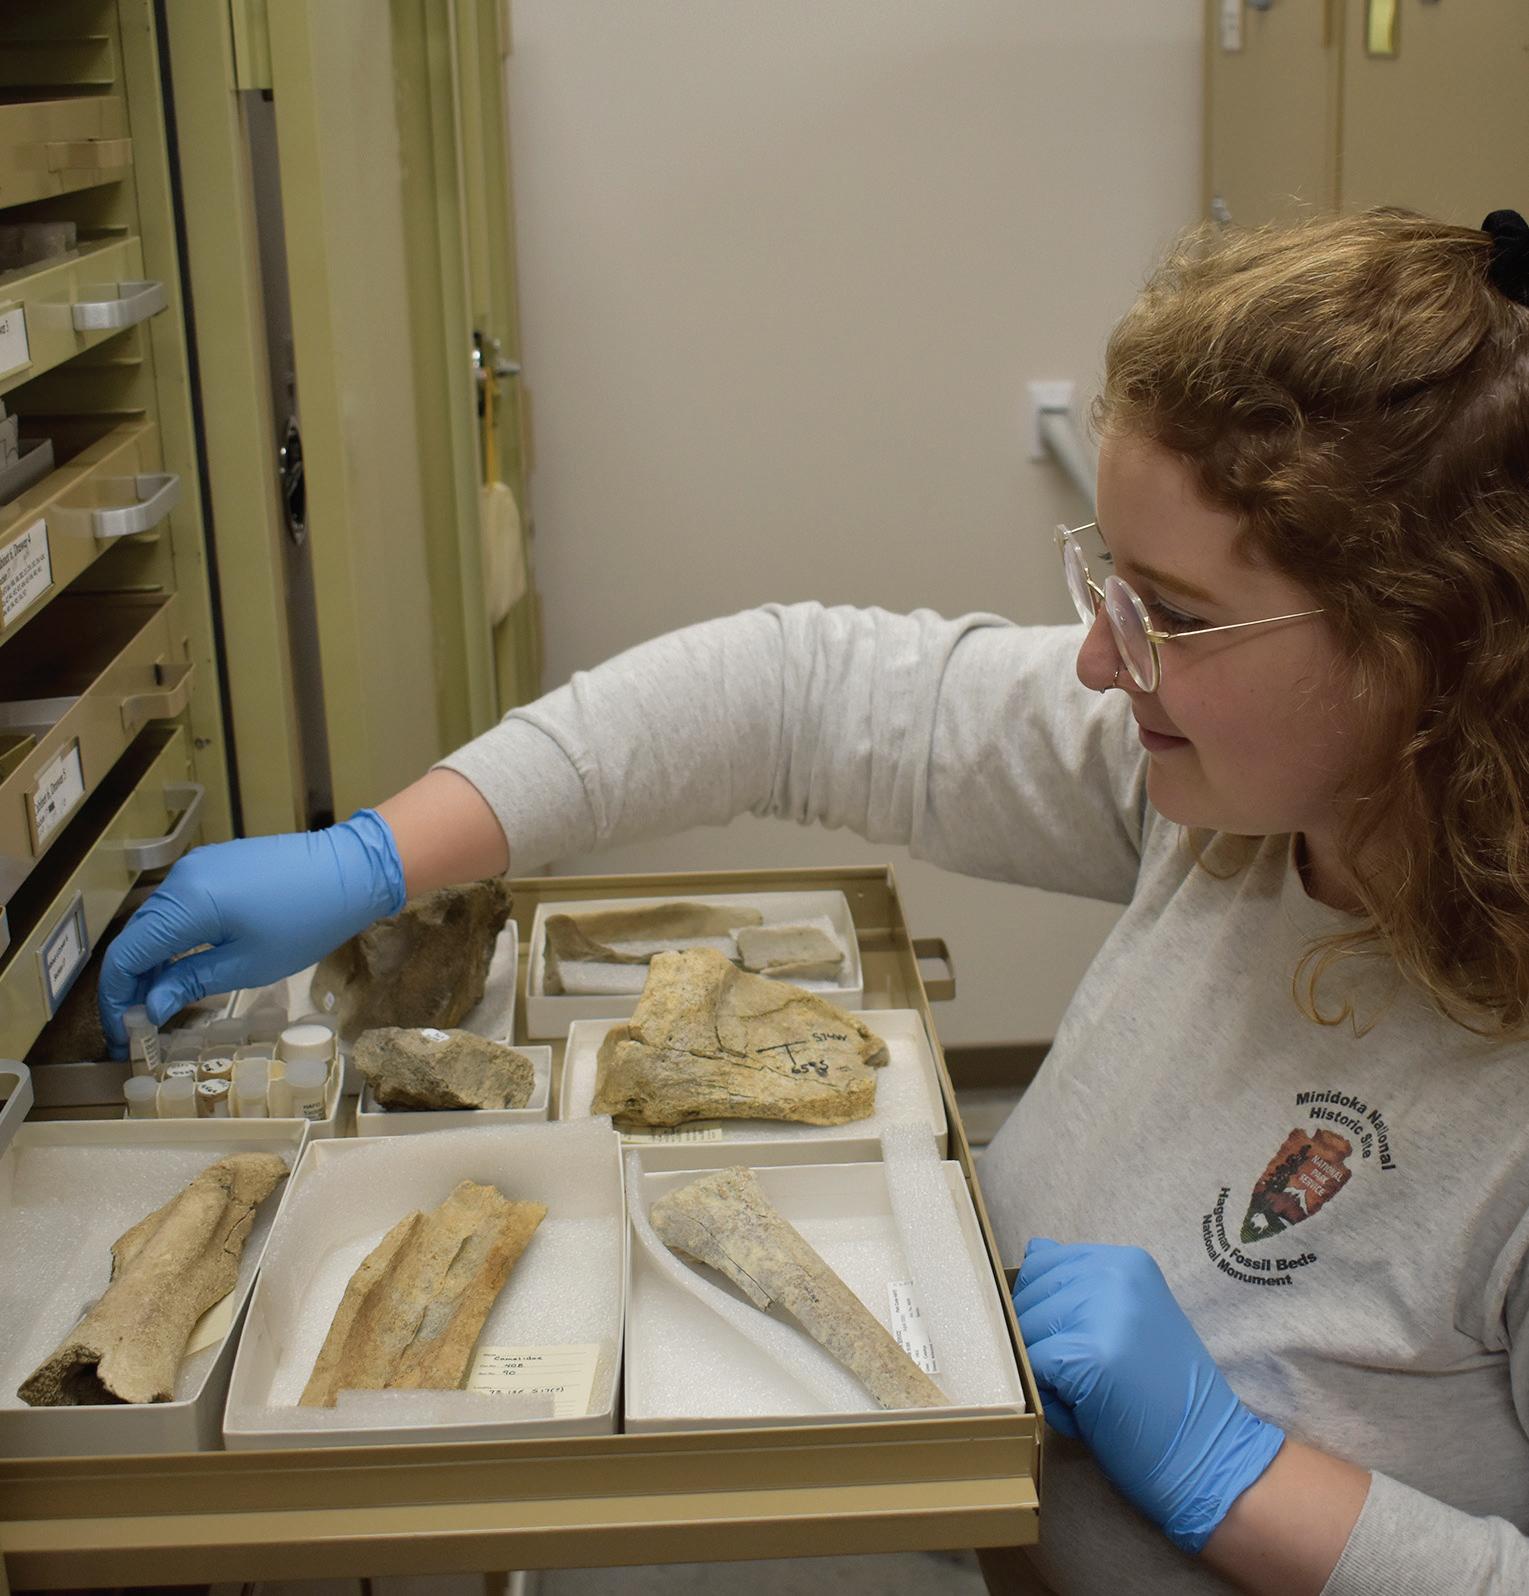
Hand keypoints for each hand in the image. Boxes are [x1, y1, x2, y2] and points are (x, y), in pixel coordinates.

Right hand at [98, 808, 405, 1053]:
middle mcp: (181, 878)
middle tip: (139, 1027)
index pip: (126, 956)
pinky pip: (179, 906)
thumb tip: (149, 1008)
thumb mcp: (247, 964)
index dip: (117, 999)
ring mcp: (198, 866)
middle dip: (131, 984)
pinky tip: (183, 967)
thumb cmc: (306, 921)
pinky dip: (173, 938)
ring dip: (152, 962)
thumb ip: (190, 982)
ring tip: (161, 1003)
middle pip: (136, 938)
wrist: (351, 871)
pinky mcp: (216, 865)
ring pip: (156, 922)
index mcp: (184, 903)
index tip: (123, 1035)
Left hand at [1012, 1238, 1284, 1554]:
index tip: (1079, 1343)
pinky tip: (1089, 1413)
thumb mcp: (1125, 1318)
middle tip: (1094, 1378)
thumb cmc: (1160, 1395)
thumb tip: (1033, 1250)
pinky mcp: (1090, 1356)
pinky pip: (1032, 1366)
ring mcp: (1104, 1311)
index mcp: (1126, 1261)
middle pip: (1027, 1298)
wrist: (1208, 1456)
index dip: (1042, 1311)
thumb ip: (1080, 1283)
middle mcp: (1116, 1273)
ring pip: (1025, 1331)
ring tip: (1093, 1395)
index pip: (1041, 1265)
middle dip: (1041, 1343)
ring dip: (1044, 1372)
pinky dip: (1049, 1398)